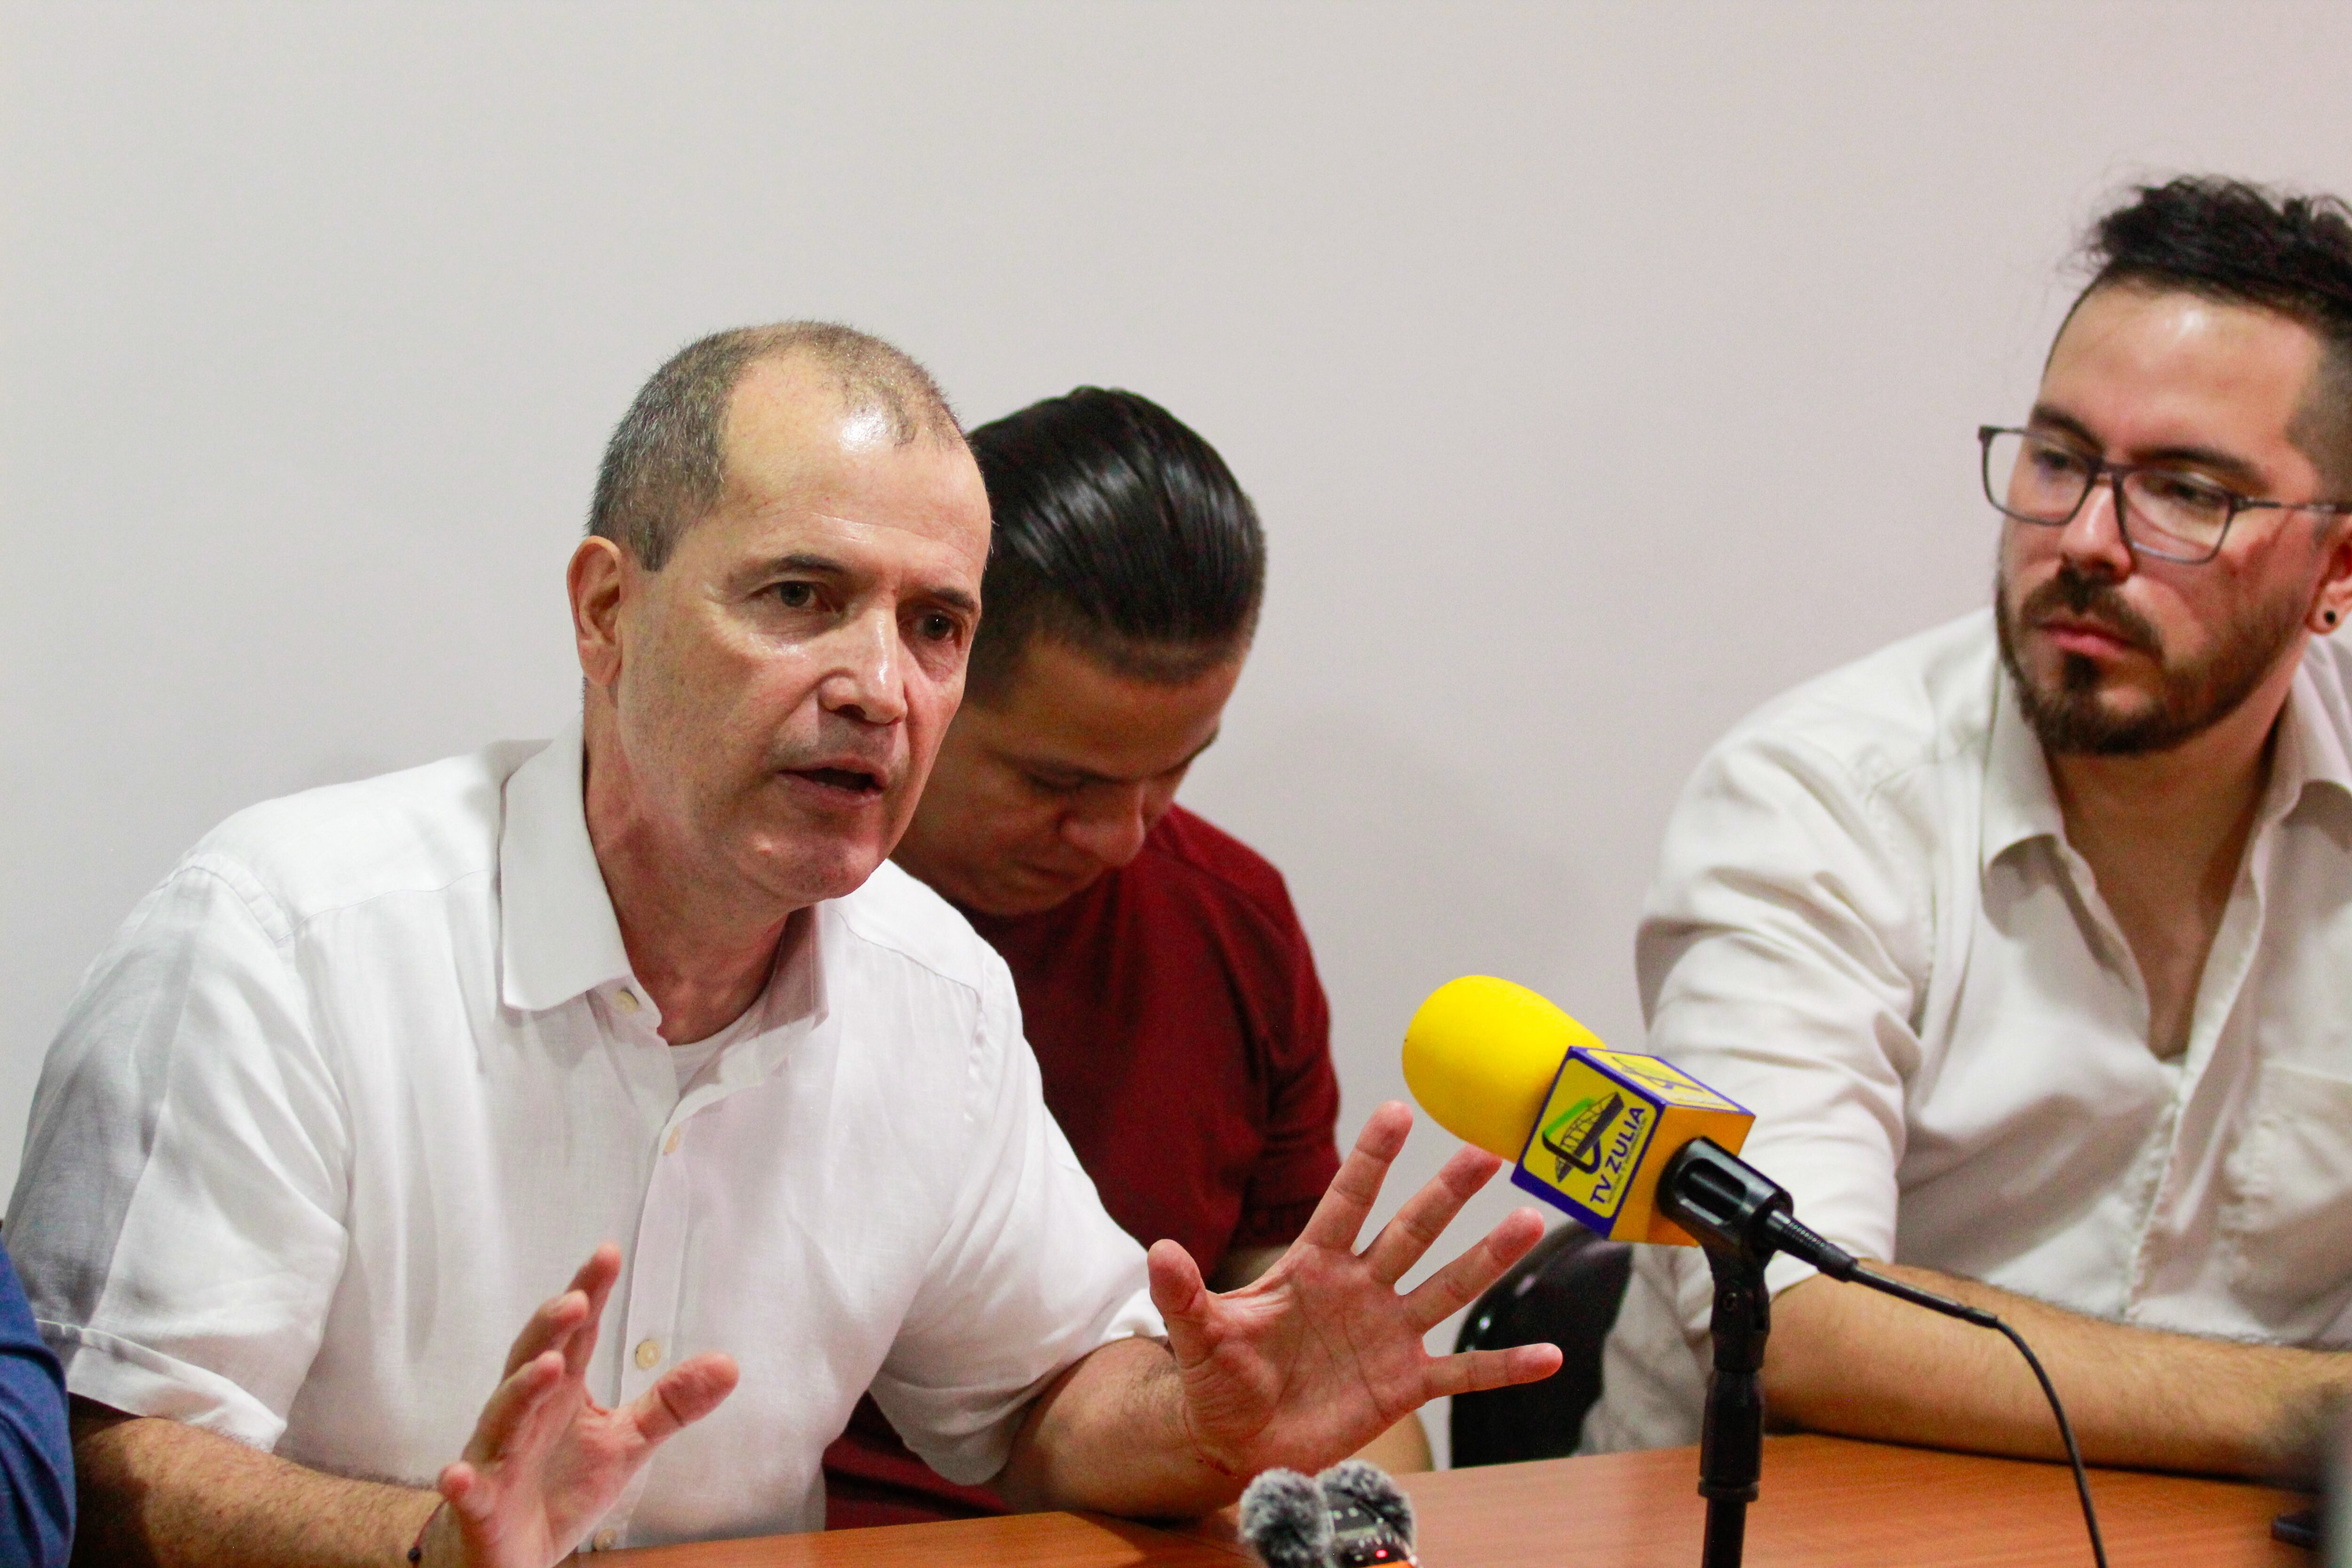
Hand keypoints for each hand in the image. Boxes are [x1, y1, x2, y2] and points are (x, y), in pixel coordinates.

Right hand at [426, 1244, 738, 1566]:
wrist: (511, 1552)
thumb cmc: (560, 1487)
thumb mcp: (626, 1442)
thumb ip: (670, 1403)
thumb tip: (729, 1364)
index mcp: (560, 1393)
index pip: (575, 1335)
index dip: (589, 1292)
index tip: (608, 1253)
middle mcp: (524, 1415)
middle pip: (533, 1360)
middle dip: (552, 1328)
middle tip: (578, 1299)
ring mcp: (497, 1458)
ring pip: (504, 1417)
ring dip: (522, 1390)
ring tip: (548, 1364)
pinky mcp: (480, 1505)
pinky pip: (468, 1492)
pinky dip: (461, 1481)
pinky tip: (455, 1473)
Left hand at [1147, 1102, 1560, 1476]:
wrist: (1237, 1440)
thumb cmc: (1218, 1381)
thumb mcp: (1199, 1337)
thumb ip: (1185, 1294)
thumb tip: (1157, 1250)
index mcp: (1313, 1267)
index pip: (1346, 1202)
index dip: (1370, 1159)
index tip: (1398, 1110)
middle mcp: (1360, 1290)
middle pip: (1410, 1231)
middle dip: (1445, 1192)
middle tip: (1485, 1149)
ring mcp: (1388, 1335)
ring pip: (1447, 1287)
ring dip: (1488, 1258)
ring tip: (1530, 1222)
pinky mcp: (1405, 1385)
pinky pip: (1463, 1372)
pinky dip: (1504, 1367)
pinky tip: (1550, 1356)